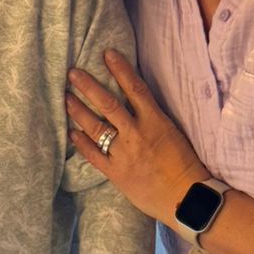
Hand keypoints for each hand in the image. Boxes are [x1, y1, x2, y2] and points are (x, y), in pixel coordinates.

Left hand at [66, 49, 203, 225]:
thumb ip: (154, 119)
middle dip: (88, 87)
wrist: (187, 199)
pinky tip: (71, 132)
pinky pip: (94, 155)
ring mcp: (124, 154)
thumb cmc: (186, 166)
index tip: (107, 54)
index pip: (135, 88)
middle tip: (72, 73)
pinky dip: (81, 143)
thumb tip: (137, 103)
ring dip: (78, 111)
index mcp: (156, 122)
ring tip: (66, 98)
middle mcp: (137, 134)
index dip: (120, 69)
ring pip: (96, 128)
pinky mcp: (117, 173)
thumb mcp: (174, 134)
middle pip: (108, 104)